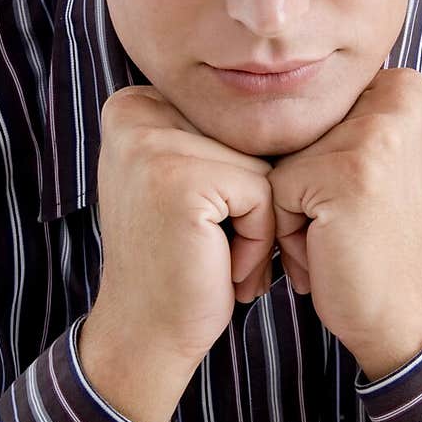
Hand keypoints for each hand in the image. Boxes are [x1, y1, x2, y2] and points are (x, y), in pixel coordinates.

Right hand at [79, 86, 275, 421]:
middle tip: (205, 244)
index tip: (198, 218)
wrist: (147, 334)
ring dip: (256, 223)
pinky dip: (257, 240)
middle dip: (248, 201)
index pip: (234, 120)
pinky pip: (264, 195)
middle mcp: (133, 112)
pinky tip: (219, 265)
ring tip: (213, 255)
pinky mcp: (181, 180)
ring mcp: (152, 144)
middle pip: (249, 139)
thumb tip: (289, 86)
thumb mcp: (187, 176)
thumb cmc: (181, 260)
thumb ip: (212, 131)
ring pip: (262, 167)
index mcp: (132, 103)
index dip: (236, 177)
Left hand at [268, 68, 421, 380]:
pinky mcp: (347, 175)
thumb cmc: (376, 242)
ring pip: (280, 162)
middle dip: (302, 187)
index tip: (357, 198)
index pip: (309, 107)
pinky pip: (276, 193)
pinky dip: (288, 234)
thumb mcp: (375, 160)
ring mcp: (375, 135)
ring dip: (292, 211)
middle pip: (293, 133)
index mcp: (404, 87)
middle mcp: (397, 99)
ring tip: (337, 238)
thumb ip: (339, 117)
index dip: (315, 161)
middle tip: (347, 225)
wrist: (407, 316)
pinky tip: (330, 252)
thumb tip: (260, 78)